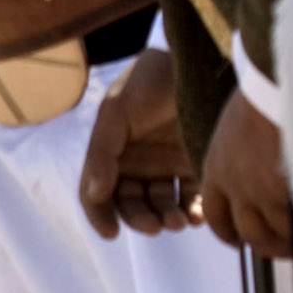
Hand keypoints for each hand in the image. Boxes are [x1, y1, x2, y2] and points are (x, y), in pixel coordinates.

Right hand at [78, 50, 201, 238]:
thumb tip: (95, 193)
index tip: (111, 232)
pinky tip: (196, 216)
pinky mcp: (194, 165)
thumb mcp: (116, 111)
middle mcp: (135, 163)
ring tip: (178, 221)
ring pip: (160, 206)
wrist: (195, 60)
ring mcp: (165, 166)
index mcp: (110, 152)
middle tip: (155, 225)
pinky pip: (191, 198)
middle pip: (129, 204)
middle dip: (139, 219)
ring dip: (165, 219)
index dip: (99, 215)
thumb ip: (102, 152)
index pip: (96, 192)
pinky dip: (192, 212)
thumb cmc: (149, 81)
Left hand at [197, 92, 292, 258]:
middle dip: (261, 245)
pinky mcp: (283, 193)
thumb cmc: (267, 91)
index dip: (227, 230)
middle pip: (244, 232)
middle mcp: (233, 185)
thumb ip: (242, 154)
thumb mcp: (240, 126)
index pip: (215, 212)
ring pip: (270, 235)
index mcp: (217, 166)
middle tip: (279, 247)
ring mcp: (259, 192)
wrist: (283, 79)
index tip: (239, 238)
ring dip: (286, 245)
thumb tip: (258, 164)